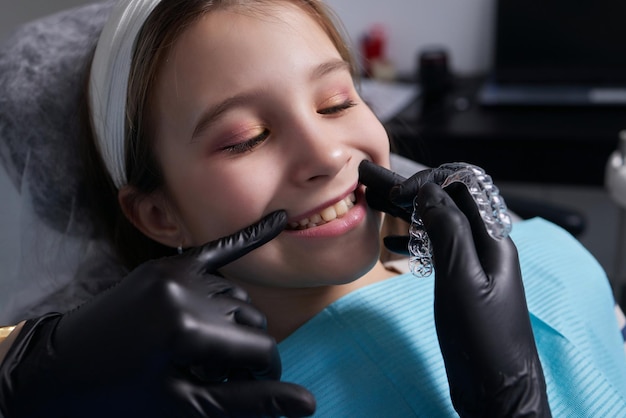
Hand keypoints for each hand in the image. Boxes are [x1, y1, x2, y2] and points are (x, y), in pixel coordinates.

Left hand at [0, 211, 314, 417]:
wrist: (61, 368)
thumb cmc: (122, 397)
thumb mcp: (186, 407)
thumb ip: (248, 402)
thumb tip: (308, 403)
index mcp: (185, 330)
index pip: (259, 350)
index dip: (266, 374)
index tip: (259, 386)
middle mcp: (183, 291)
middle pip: (250, 321)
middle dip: (248, 350)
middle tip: (226, 374)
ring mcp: (172, 270)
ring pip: (236, 296)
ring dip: (238, 322)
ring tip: (214, 350)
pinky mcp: (166, 263)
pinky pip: (218, 249)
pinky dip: (248, 239)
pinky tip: (279, 221)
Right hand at [359, 161, 550, 416]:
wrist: (498, 390)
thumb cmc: (482, 338)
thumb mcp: (461, 280)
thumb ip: (448, 230)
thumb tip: (429, 191)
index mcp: (492, 238)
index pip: (465, 185)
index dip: (429, 180)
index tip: (395, 195)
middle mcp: (485, 245)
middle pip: (449, 202)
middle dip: (413, 192)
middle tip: (376, 191)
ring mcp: (474, 265)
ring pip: (440, 225)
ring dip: (410, 215)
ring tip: (377, 209)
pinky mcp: (463, 284)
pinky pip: (437, 250)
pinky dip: (414, 243)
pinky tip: (392, 248)